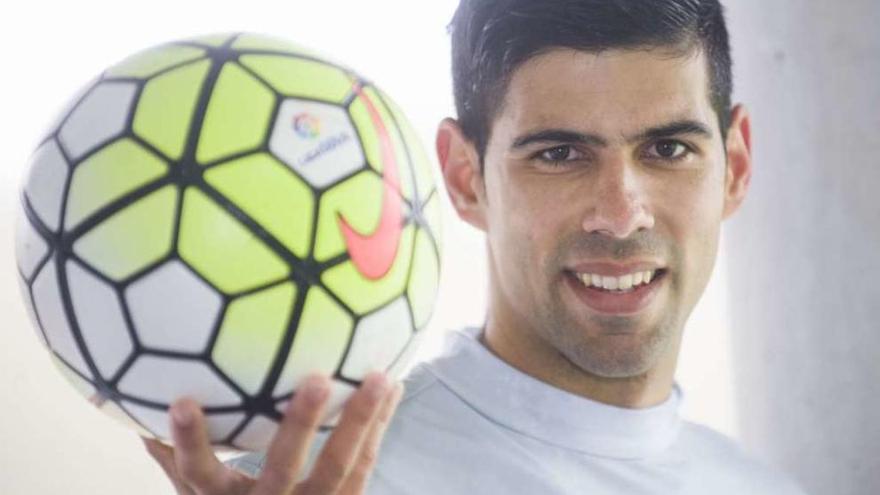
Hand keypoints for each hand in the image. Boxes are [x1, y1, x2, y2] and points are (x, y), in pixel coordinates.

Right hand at [143, 372, 403, 494]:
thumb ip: (173, 459)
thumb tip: (127, 404)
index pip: (199, 474)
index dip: (190, 443)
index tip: (181, 401)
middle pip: (282, 468)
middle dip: (299, 425)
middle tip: (317, 378)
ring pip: (340, 467)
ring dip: (361, 420)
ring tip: (380, 377)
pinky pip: (366, 465)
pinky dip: (379, 425)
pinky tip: (395, 386)